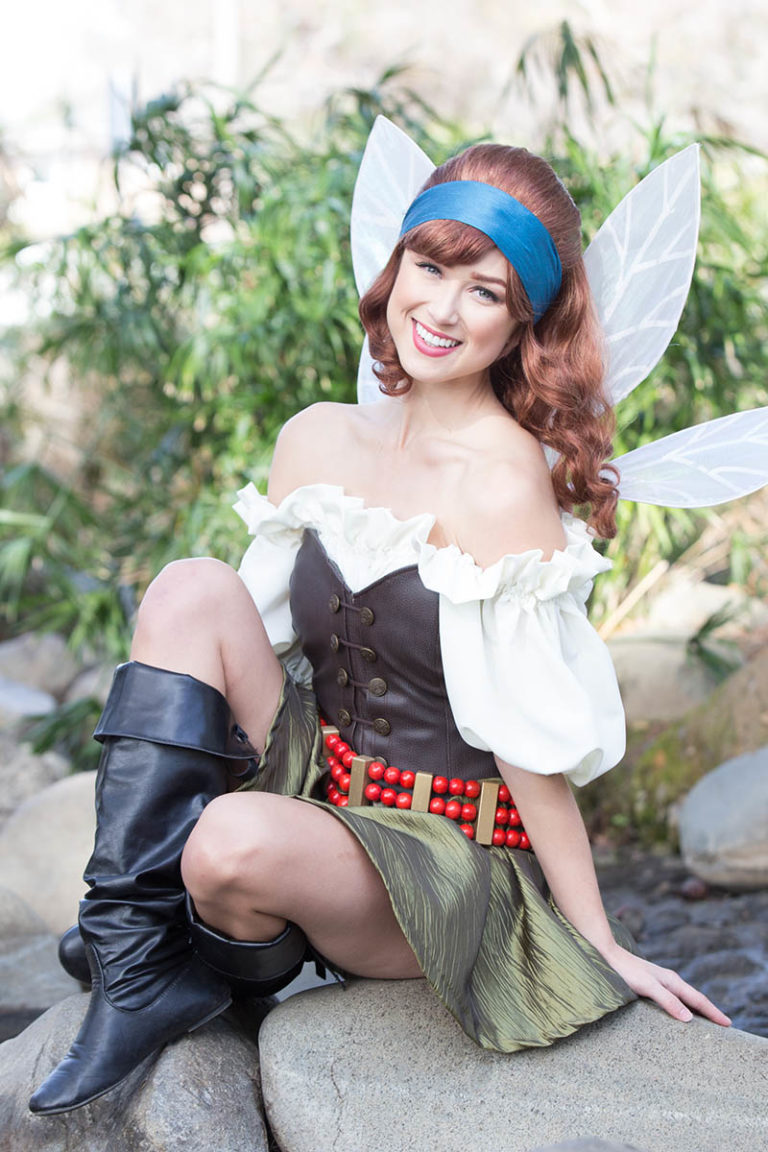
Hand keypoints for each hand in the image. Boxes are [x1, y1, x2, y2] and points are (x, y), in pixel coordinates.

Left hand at [601, 943, 730, 1026]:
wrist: (608, 955)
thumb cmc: (626, 971)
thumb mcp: (647, 987)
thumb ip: (667, 1001)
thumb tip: (689, 1018)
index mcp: (673, 981)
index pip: (699, 1000)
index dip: (714, 1013)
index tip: (728, 1024)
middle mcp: (670, 980)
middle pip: (695, 998)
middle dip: (710, 1012)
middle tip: (724, 1026)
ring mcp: (661, 981)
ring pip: (685, 997)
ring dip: (698, 1009)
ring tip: (707, 1021)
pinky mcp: (652, 984)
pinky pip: (675, 997)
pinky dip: (684, 1006)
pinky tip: (680, 1011)